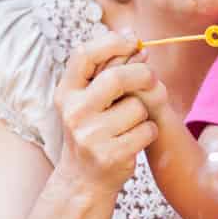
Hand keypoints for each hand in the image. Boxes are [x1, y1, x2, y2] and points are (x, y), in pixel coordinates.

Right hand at [53, 33, 159, 194]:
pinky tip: (134, 140)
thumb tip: (136, 39)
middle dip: (141, 74)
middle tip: (151, 77)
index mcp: (66, 93)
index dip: (111, 42)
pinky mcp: (111, 155)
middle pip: (116, 78)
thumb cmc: (92, 130)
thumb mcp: (90, 100)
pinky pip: (147, 130)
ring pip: (137, 107)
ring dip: (143, 113)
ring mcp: (91, 136)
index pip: (84, 55)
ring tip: (129, 124)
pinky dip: (148, 132)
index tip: (133, 41)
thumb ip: (109, 70)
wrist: (84, 179)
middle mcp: (74, 112)